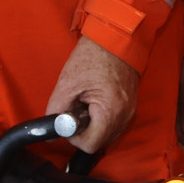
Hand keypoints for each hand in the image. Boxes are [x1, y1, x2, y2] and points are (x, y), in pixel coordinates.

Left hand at [46, 37, 139, 153]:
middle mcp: (125, 116)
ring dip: (93, 126)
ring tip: (87, 102)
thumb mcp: (67, 83)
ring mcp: (130, 112)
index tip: (68, 121)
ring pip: (107, 135)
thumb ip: (56, 111)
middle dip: (83, 131)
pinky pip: (114, 124)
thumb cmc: (92, 57)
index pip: (90, 145)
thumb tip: (52, 134)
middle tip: (76, 108)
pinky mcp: (131, 107)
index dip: (74, 138)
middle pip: (99, 142)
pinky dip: (102, 119)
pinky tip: (96, 101)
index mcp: (110, 111)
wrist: (115, 38)